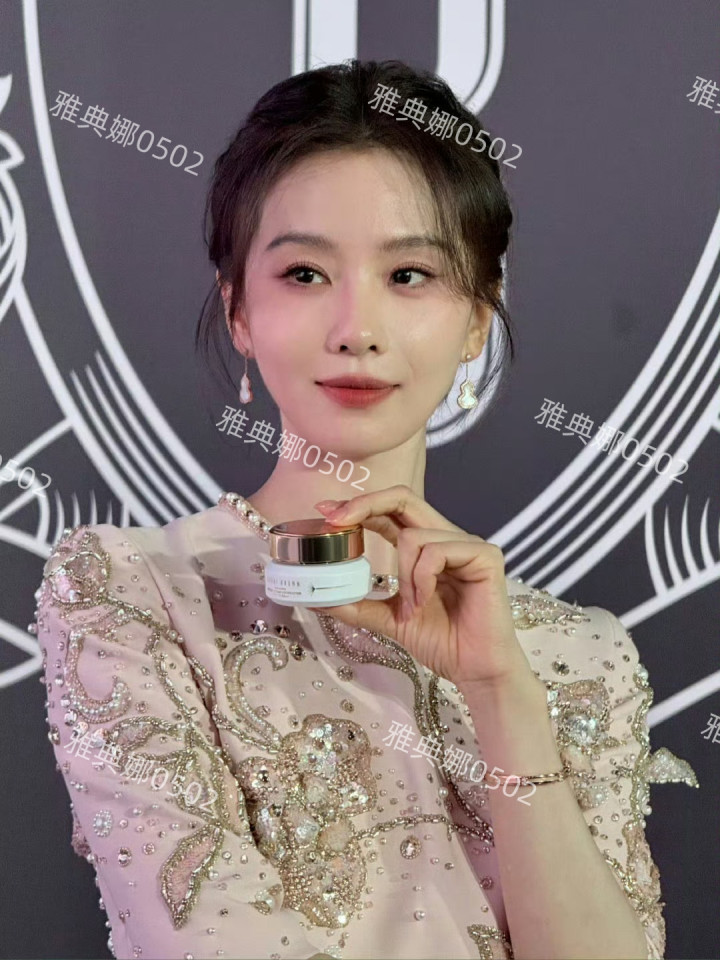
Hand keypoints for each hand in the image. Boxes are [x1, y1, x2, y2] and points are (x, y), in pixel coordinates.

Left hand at [312, 485, 532, 687]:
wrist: (474, 670)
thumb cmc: (442, 642)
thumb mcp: (389, 619)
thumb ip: (358, 605)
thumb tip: (318, 599)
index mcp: (425, 546)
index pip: (390, 511)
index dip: (359, 505)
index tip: (325, 512)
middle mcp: (446, 537)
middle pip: (404, 498)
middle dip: (365, 504)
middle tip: (337, 520)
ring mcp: (468, 544)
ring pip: (413, 536)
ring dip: (402, 575)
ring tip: (410, 607)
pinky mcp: (485, 556)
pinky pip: (436, 552)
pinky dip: (421, 580)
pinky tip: (425, 602)